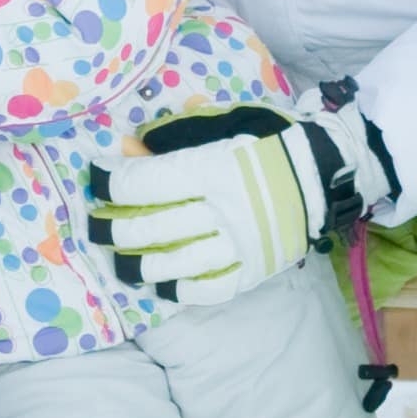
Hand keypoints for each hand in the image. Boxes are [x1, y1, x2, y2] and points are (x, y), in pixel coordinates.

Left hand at [88, 87, 396, 306]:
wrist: (323, 174)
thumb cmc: (264, 142)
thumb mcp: (218, 128)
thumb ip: (171, 140)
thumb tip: (125, 148)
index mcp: (213, 169)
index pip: (143, 182)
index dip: (109, 180)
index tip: (96, 177)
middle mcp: (223, 211)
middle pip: (149, 228)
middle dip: (110, 228)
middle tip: (93, 226)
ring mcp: (239, 246)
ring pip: (172, 264)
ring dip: (134, 264)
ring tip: (116, 259)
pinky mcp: (253, 270)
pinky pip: (207, 289)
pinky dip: (177, 288)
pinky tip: (157, 281)